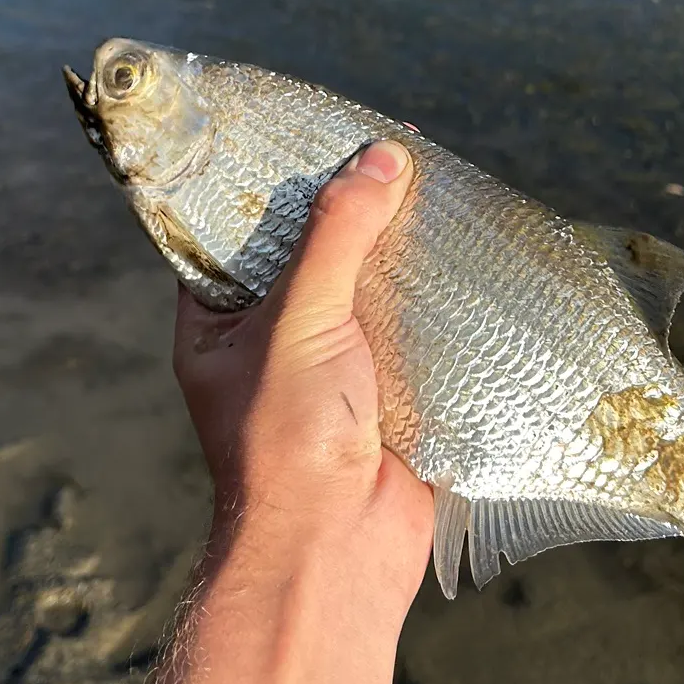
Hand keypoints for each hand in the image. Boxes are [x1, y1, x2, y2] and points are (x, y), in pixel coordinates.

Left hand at [130, 140, 433, 683]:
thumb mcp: (298, 321)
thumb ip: (335, 236)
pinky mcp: (390, 394)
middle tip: (385, 149)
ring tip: (431, 185)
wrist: (337, 551)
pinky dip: (435, 298)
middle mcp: (272, 344)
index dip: (267, 185)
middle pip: (311, 257)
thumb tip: (381, 157)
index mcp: (218, 325)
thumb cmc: (288, 438)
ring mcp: (332, 371)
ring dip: (397, 253)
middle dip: (347, 211)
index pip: (233, 235)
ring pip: (366, 292)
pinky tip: (465, 250)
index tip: (306, 132)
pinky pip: (412, 332)